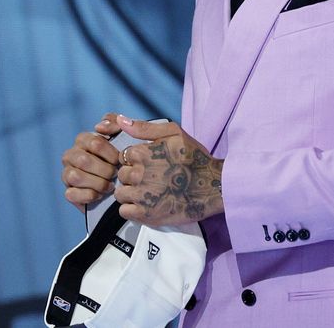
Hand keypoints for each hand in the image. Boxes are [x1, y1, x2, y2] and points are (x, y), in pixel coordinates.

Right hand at [60, 119, 121, 212]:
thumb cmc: (125, 158)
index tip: (120, 161)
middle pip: (84, 160)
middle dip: (105, 170)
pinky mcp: (69, 193)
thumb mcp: (125, 137)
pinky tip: (100, 195)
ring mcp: (67, 174)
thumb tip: (99, 126)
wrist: (127, 185)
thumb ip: (115, 124)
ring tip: (110, 186)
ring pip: (75, 177)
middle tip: (116, 174)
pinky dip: (89, 195)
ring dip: (97, 183)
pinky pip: (71, 194)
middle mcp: (72, 155)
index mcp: (83, 139)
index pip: (95, 143)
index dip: (111, 154)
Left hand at [101, 114, 224, 226]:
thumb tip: (120, 120)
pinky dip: (132, 209)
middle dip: (133, 176)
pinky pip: (124, 211)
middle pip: (122, 175)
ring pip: (120, 193)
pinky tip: (146, 204)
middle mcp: (139, 174)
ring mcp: (141, 195)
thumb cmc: (195, 159)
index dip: (135, 160)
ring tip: (148, 192)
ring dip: (130, 193)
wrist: (213, 187)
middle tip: (150, 179)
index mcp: (143, 153)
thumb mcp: (175, 134)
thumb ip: (145, 128)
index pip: (124, 156)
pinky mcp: (144, 214)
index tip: (148, 164)